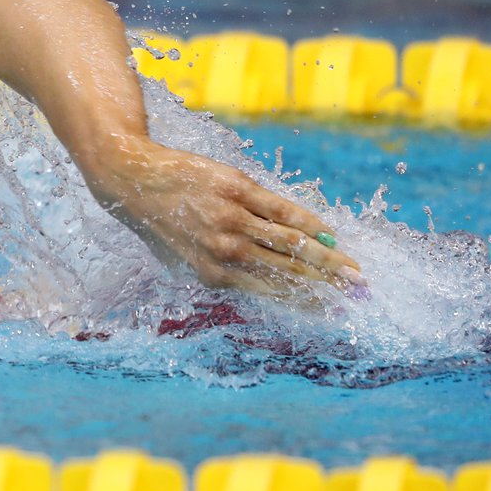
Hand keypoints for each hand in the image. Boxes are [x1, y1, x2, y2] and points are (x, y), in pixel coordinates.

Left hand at [92, 139, 364, 297]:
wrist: (132, 179)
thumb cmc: (160, 224)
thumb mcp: (182, 262)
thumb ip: (220, 275)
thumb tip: (261, 288)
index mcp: (213, 277)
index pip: (271, 294)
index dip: (306, 303)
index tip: (333, 311)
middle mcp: (226, 252)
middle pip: (289, 272)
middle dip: (327, 286)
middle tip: (357, 294)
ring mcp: (233, 220)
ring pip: (292, 243)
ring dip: (328, 258)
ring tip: (354, 270)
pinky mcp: (238, 189)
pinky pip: (282, 209)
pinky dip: (309, 221)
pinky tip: (328, 232)